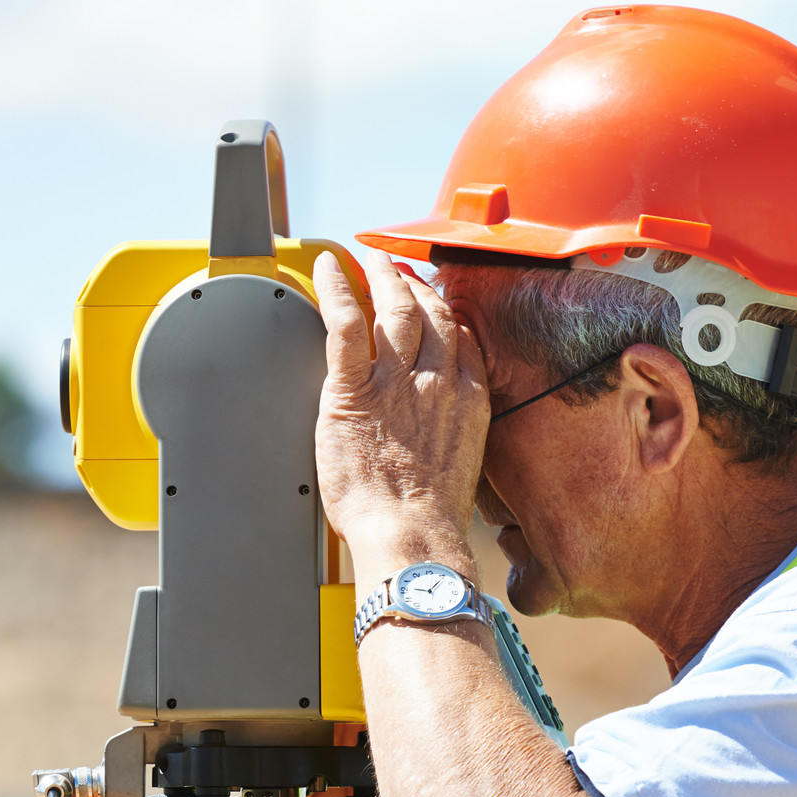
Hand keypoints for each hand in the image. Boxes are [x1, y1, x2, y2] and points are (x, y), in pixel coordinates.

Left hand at [312, 251, 488, 582]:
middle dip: (413, 284)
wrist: (410, 534)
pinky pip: (347, 324)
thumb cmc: (428, 518)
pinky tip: (329, 269)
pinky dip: (337, 290)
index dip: (443, 312)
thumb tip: (438, 431)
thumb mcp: (460, 466)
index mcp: (467, 399)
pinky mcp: (355, 390)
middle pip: (431, 313)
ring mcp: (398, 382)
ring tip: (370, 261)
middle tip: (397, 271)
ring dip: (382, 277)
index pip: (460, 336)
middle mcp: (438, 381)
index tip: (431, 303)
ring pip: (394, 309)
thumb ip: (452, 433)